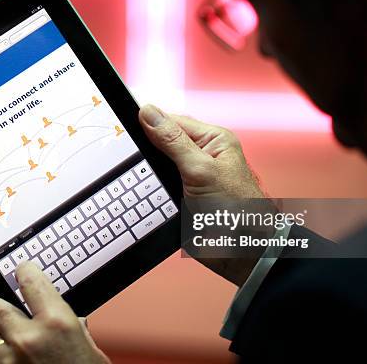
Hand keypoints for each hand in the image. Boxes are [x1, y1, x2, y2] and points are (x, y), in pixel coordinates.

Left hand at [0, 262, 109, 363]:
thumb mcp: (89, 348)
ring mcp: (13, 360)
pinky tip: (5, 349)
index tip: (21, 269)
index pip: (30, 281)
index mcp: (56, 322)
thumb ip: (74, 328)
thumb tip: (69, 320)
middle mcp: (29, 337)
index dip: (24, 271)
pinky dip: (0, 350)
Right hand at [138, 105, 271, 285]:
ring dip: (147, 174)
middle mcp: (201, 156)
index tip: (125, 125)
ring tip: (136, 178)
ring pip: (156, 167)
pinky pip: (156, 188)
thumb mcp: (200, 169)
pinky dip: (148, 191)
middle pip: (161, 143)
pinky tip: (141, 192)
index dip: (149, 123)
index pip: (173, 122)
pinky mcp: (180, 197)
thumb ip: (173, 141)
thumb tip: (149, 113)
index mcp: (212, 140)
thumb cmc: (237, 210)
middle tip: (131, 157)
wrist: (241, 253)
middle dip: (147, 152)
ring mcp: (189, 178)